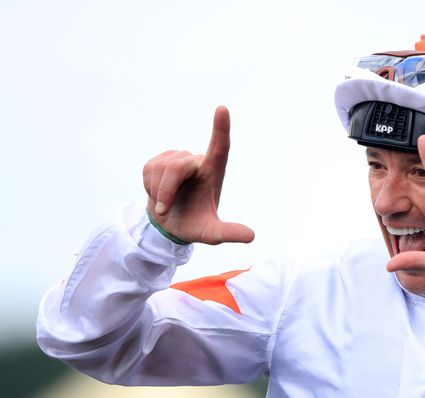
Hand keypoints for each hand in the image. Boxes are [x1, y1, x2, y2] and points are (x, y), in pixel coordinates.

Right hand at [143, 106, 253, 244]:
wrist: (170, 226)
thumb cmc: (195, 226)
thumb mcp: (211, 234)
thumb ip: (229, 233)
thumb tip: (251, 237)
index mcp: (214, 173)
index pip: (221, 147)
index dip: (220, 128)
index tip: (222, 109)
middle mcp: (198, 161)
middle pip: (177, 166)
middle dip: (165, 190)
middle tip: (164, 210)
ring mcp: (178, 158)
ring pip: (160, 168)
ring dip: (157, 192)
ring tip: (165, 203)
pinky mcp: (160, 159)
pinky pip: (148, 169)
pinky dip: (148, 187)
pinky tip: (158, 193)